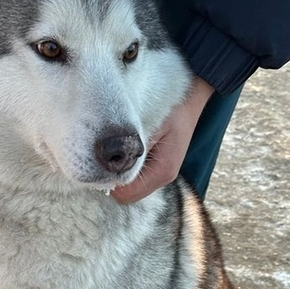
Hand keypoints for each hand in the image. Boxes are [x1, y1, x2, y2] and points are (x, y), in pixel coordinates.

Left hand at [110, 76, 213, 203]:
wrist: (191, 94)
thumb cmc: (168, 105)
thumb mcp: (147, 123)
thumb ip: (129, 146)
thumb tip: (105, 164)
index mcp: (162, 171)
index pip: (124, 194)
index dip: (107, 180)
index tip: (98, 160)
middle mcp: (164, 177)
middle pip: (126, 194)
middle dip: (111, 178)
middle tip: (101, 154)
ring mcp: (162, 174)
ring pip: (130, 186)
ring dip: (118, 171)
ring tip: (112, 149)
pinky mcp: (159, 167)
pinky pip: (136, 176)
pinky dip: (126, 166)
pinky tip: (122, 149)